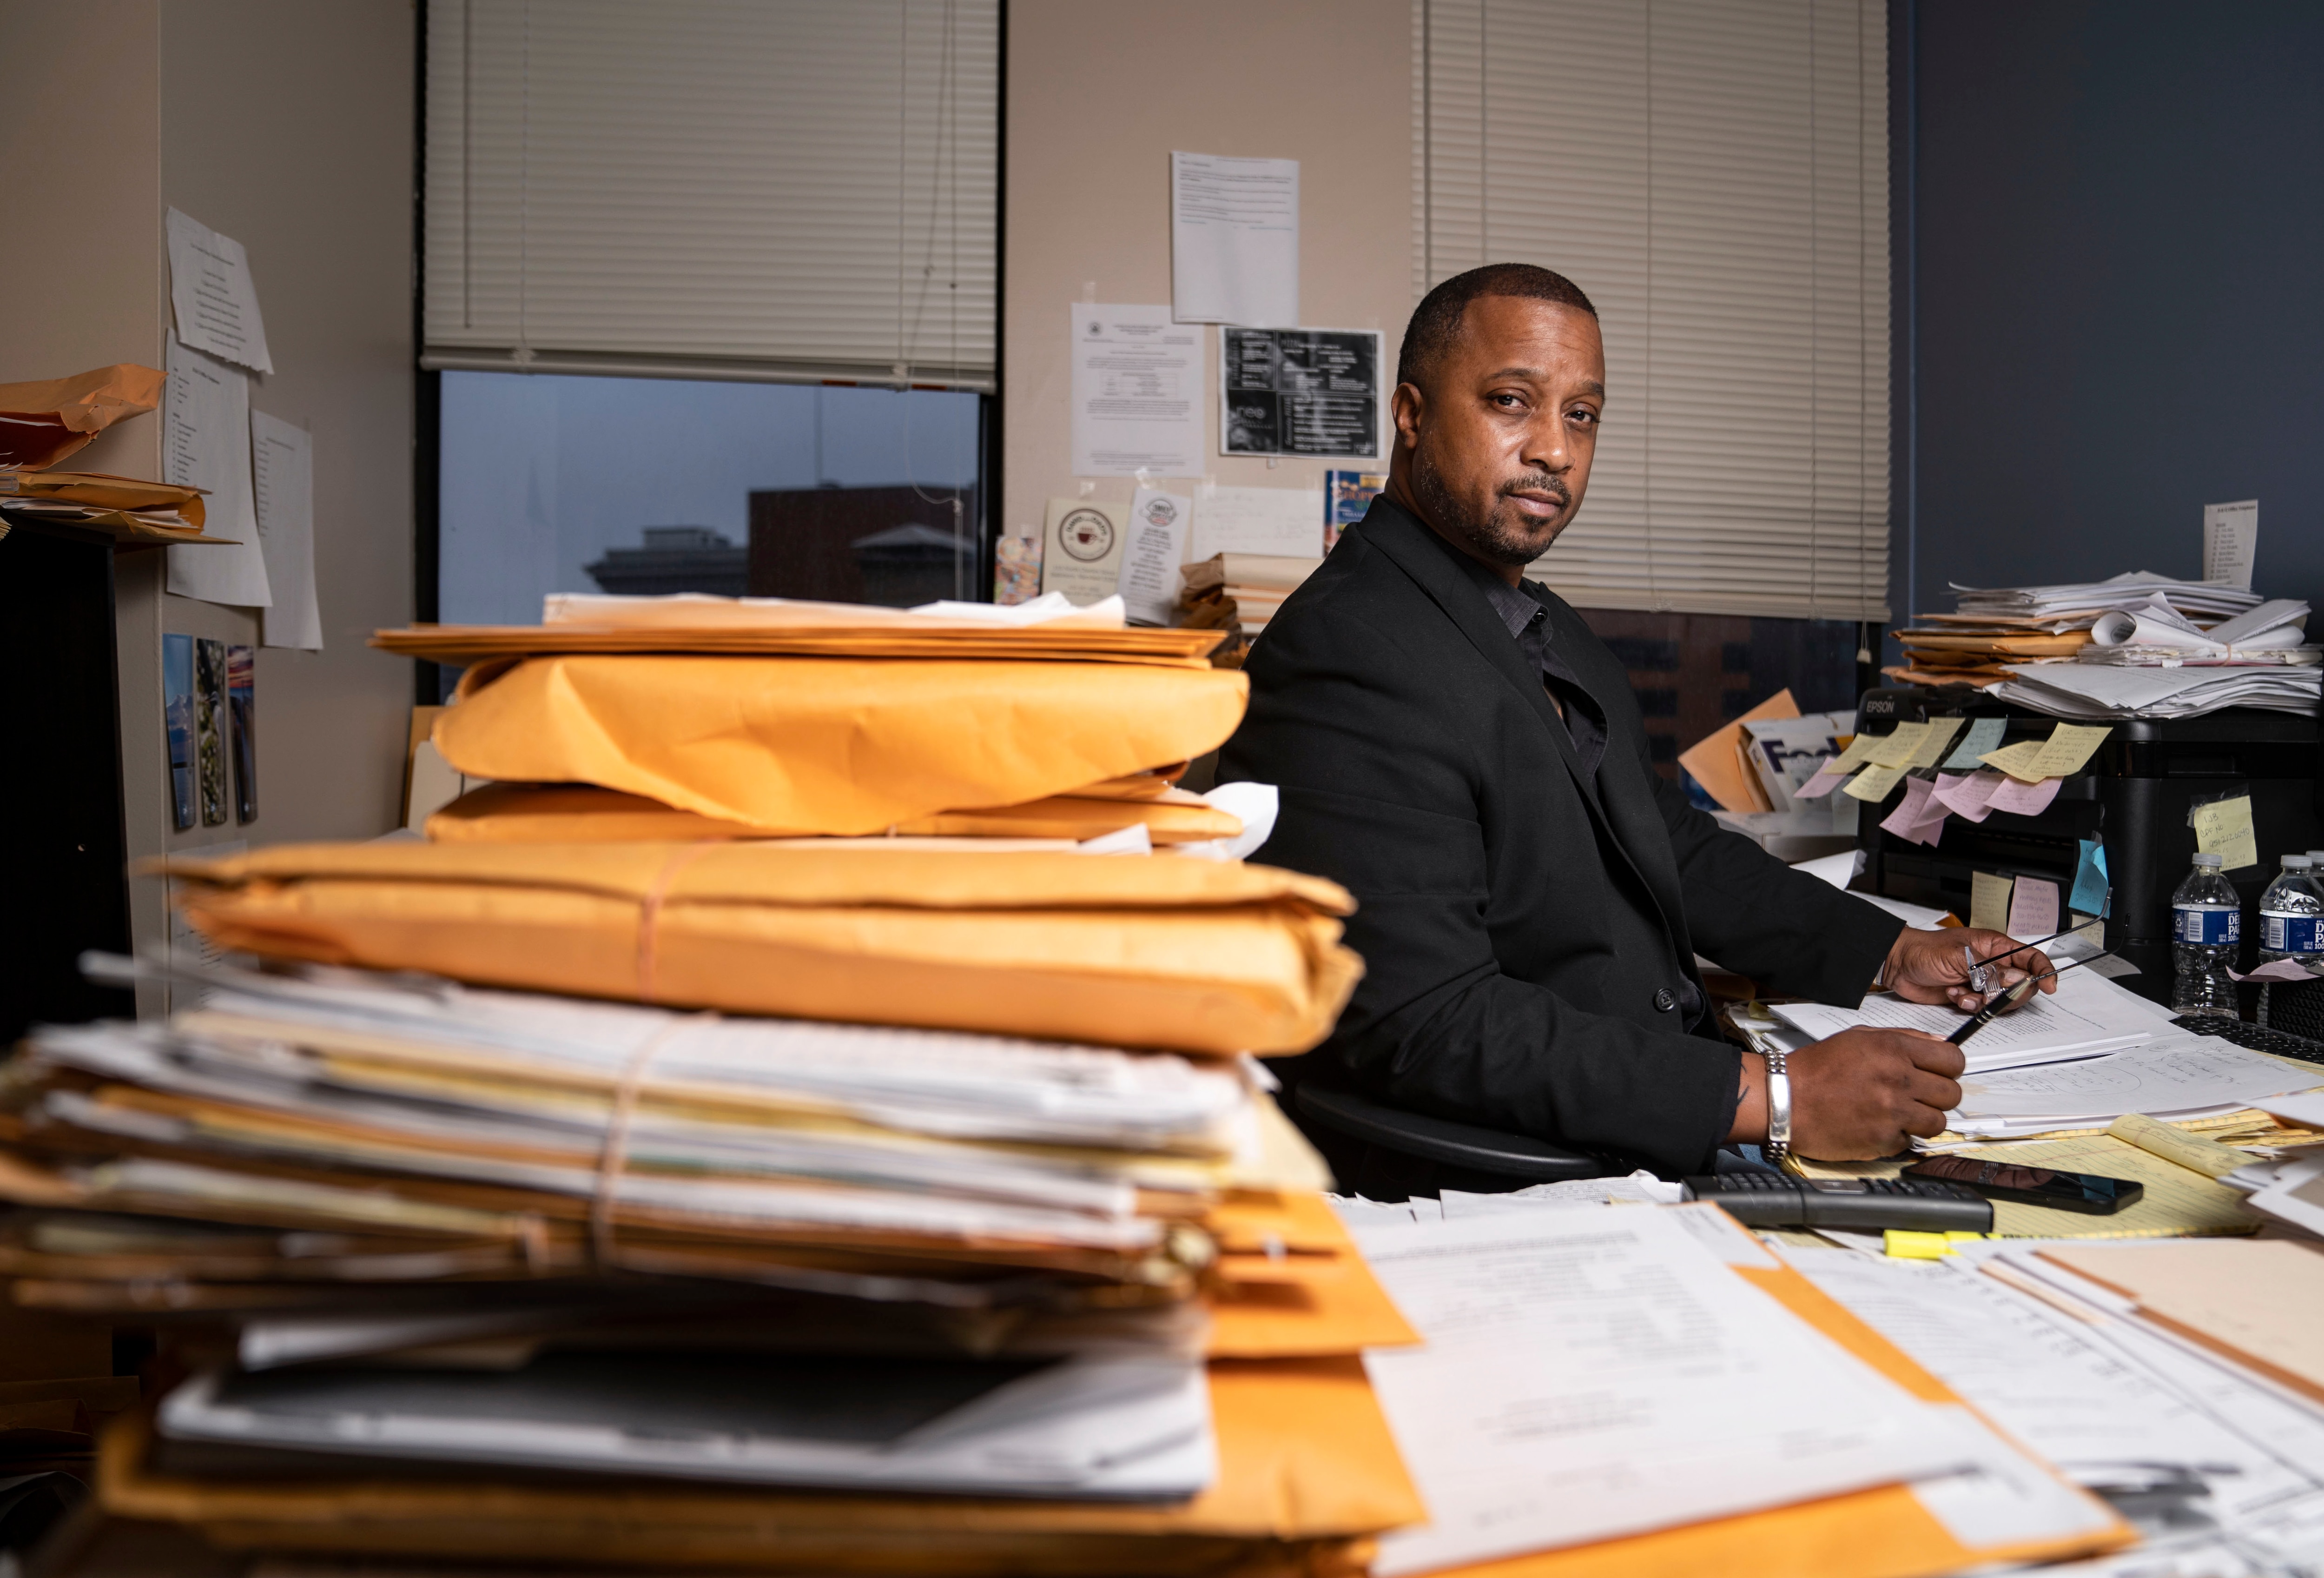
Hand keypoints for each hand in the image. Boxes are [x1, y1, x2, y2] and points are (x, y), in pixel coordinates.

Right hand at [1728, 1030, 1965, 1159]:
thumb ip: (1903, 1038)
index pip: (1953, 1060)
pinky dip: (1898, 1137)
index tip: (1940, 1074)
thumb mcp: (1858, 1038)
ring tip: (1899, 1114)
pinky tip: (1878, 1125)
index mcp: (1893, 1050)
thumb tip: (1939, 1043)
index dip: (1949, 1068)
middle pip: (1952, 1094)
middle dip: (1938, 1096)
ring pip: (1938, 1122)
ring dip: (1922, 1119)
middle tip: (1918, 1096)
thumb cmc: (1815, 1069)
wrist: (1784, 1100)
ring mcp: (1892, 1113)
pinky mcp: (1883, 1140)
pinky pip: (1911, 1142)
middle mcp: (1898, 1080)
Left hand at [1883, 927, 2056, 1014]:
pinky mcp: (1969, 995)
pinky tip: (1954, 996)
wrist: (1898, 964)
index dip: (2044, 972)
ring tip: (1962, 993)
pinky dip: (1969, 1006)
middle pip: (2021, 985)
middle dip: (2007, 994)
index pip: (2032, 958)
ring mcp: (1982, 981)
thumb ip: (1990, 970)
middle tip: (1987, 993)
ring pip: (2002, 1000)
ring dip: (1984, 1001)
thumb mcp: (1960, 957)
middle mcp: (1993, 964)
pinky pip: (1982, 1008)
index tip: (2050, 987)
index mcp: (1996, 946)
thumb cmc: (1924, 949)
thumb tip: (2017, 979)